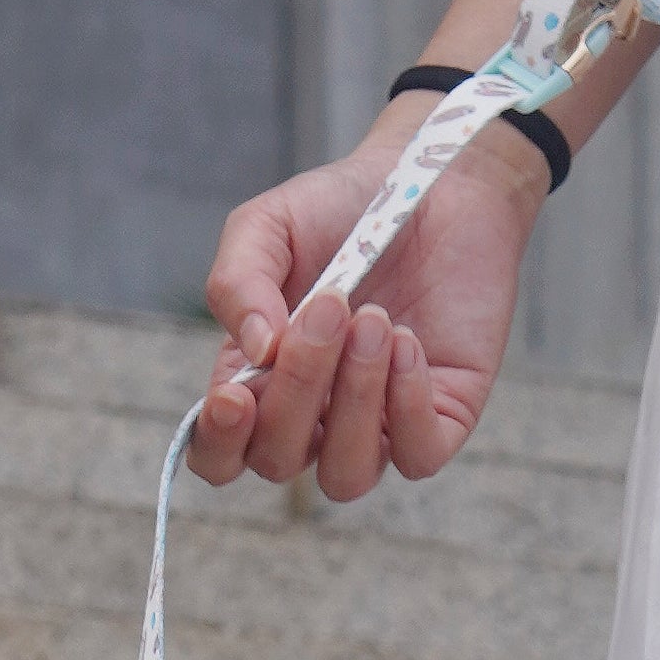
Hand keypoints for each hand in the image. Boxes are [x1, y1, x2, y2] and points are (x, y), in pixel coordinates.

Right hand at [189, 109, 548, 499]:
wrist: (434, 185)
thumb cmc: (342, 210)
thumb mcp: (270, 226)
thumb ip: (238, 282)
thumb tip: (255, 353)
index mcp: (259, 382)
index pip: (221, 453)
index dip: (220, 442)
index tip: (234, 396)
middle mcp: (314, 420)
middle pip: (280, 460)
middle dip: (299, 388)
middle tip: (331, 307)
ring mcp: (377, 429)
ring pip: (346, 474)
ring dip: (354, 400)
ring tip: (375, 320)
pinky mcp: (439, 422)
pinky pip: (416, 457)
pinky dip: (408, 404)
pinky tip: (407, 342)